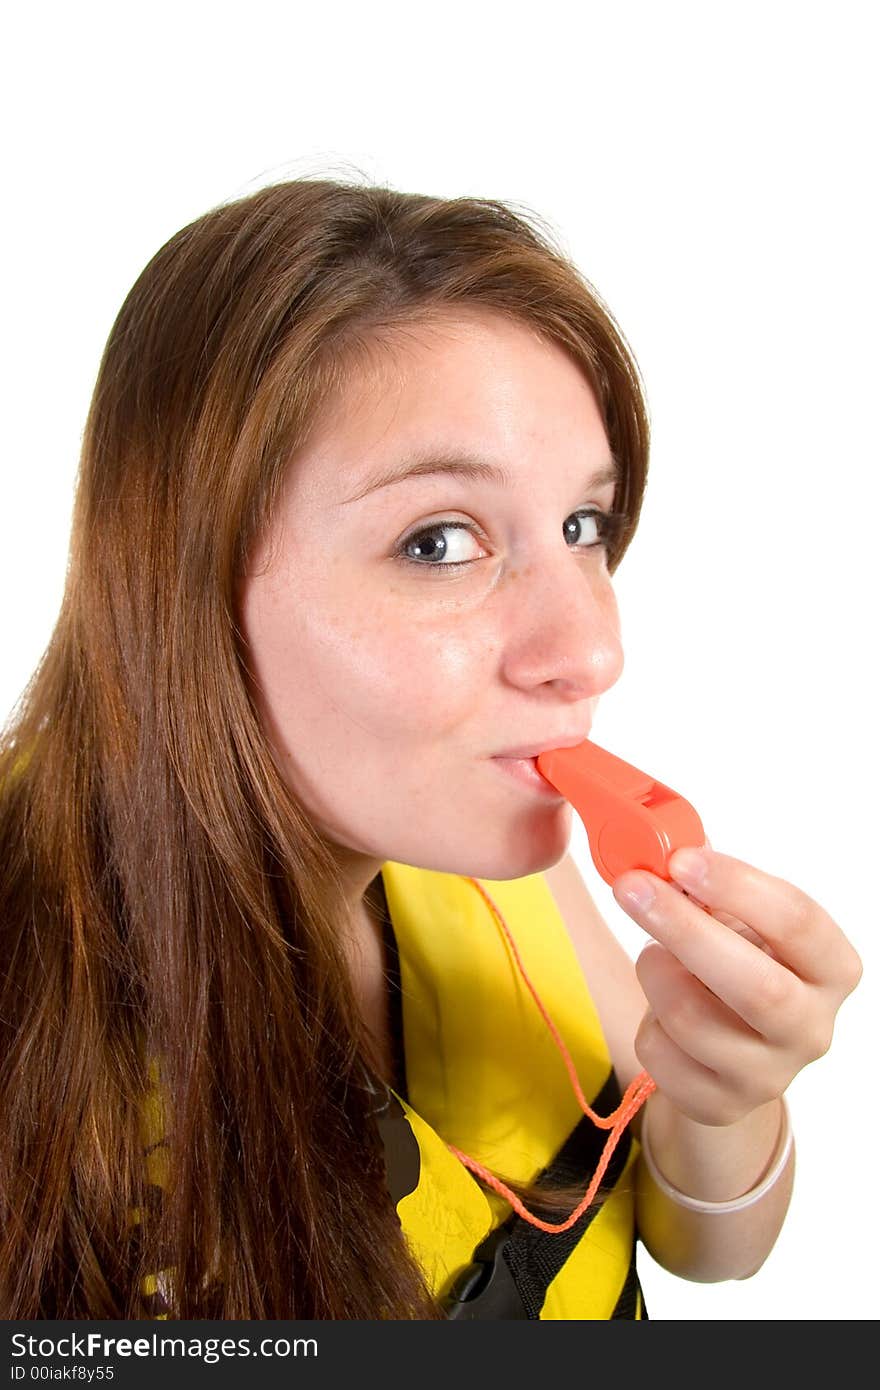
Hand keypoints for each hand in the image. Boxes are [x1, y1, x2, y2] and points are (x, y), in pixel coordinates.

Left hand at [611, 846, 862, 1126]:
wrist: (734, 1049)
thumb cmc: (739, 964)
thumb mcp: (742, 921)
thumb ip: (713, 890)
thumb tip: (666, 859)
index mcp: (832, 968)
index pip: (797, 922)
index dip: (737, 886)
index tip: (682, 859)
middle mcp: (812, 1027)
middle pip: (755, 984)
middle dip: (685, 929)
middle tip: (634, 890)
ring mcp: (770, 1075)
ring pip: (693, 1020)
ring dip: (655, 973)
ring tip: (653, 955)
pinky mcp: (721, 1105)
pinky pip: (661, 1057)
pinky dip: (646, 1021)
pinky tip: (659, 1010)